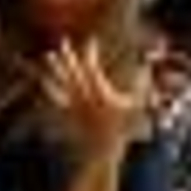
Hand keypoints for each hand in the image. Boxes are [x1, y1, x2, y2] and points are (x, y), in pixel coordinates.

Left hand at [45, 42, 145, 161]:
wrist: (103, 150)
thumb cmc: (122, 128)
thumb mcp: (135, 106)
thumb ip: (140, 85)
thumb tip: (146, 68)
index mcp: (98, 90)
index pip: (91, 66)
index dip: (90, 51)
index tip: (92, 41)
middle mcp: (84, 95)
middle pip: (73, 71)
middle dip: (68, 56)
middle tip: (63, 42)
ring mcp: (74, 104)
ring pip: (62, 82)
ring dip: (56, 68)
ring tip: (48, 55)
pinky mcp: (68, 113)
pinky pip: (57, 98)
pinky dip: (51, 88)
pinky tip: (44, 80)